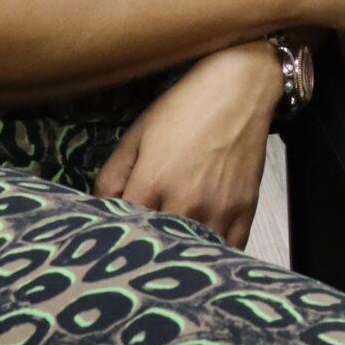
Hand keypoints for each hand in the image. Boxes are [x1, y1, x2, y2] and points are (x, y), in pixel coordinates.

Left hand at [95, 43, 283, 246]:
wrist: (240, 88)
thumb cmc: (187, 107)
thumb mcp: (137, 135)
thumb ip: (111, 177)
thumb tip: (100, 212)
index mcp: (153, 180)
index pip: (123, 228)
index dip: (116, 234)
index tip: (113, 238)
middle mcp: (186, 200)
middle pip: (157, 246)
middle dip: (145, 249)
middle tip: (140, 249)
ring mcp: (218, 208)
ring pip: (192, 253)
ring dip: (180, 254)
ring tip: (170, 254)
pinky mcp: (245, 209)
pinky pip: (229, 249)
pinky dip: (214, 255)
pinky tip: (203, 252)